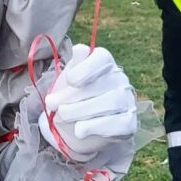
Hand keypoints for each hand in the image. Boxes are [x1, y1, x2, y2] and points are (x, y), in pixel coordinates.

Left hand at [39, 45, 137, 161]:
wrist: (77, 123)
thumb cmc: (73, 94)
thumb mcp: (70, 78)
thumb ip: (75, 64)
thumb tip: (80, 50)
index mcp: (104, 62)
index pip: (102, 57)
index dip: (86, 68)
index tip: (70, 80)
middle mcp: (119, 79)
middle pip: (103, 84)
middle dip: (73, 96)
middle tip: (52, 104)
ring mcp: (127, 100)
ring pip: (111, 103)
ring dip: (82, 110)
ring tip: (62, 115)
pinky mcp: (129, 122)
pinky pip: (119, 124)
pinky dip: (97, 127)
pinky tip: (79, 130)